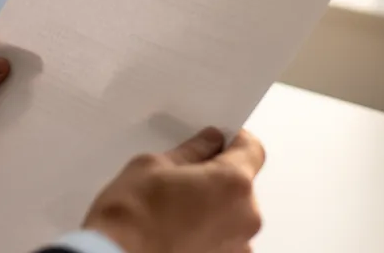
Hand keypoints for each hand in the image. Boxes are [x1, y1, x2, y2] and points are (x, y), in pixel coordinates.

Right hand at [83, 128, 265, 252]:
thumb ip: (191, 152)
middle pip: (241, 184)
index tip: (217, 141)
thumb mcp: (154, 165)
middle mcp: (245, 217)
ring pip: (232, 213)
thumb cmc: (131, 217)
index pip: (251, 149)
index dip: (233, 140)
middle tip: (182, 177)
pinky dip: (207, 232)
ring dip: (213, 207)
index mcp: (233, 183)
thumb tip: (207, 143)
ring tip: (175, 209)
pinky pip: (224, 239)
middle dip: (217, 177)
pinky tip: (177, 230)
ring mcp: (238, 246)